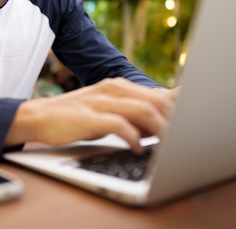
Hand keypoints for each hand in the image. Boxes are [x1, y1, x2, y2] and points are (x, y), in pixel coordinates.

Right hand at [5, 78, 176, 153]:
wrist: (39, 116)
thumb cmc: (76, 117)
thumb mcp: (107, 110)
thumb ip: (131, 114)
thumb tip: (159, 126)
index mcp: (120, 87)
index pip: (157, 94)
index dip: (179, 107)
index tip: (195, 119)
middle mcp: (113, 90)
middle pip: (155, 102)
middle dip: (175, 121)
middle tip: (185, 139)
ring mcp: (101, 101)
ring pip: (142, 111)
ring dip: (160, 130)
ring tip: (168, 145)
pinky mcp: (89, 117)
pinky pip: (119, 125)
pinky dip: (133, 138)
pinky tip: (136, 148)